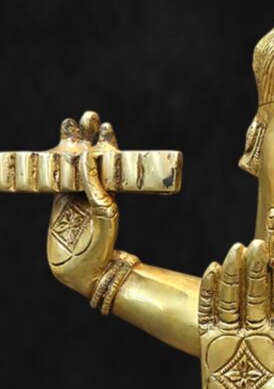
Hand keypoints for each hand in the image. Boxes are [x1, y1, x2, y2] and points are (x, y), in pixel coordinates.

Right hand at [47, 111, 119, 295]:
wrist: (83, 272)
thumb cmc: (101, 246)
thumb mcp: (104, 213)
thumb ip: (95, 187)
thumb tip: (88, 157)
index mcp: (109, 191)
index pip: (109, 161)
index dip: (106, 143)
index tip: (105, 126)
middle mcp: (93, 191)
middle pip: (89, 156)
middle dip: (87, 136)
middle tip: (87, 116)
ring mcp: (74, 196)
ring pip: (71, 164)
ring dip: (70, 143)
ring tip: (69, 123)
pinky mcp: (59, 204)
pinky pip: (54, 179)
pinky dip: (51, 164)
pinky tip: (50, 150)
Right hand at [199, 240, 273, 388]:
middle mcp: (258, 327)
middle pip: (257, 292)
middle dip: (258, 269)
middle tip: (259, 243)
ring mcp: (233, 333)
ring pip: (234, 296)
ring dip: (234, 274)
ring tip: (236, 249)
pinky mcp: (210, 342)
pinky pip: (209, 312)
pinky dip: (210, 292)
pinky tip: (212, 269)